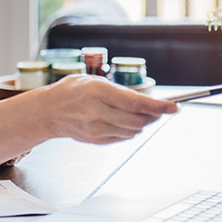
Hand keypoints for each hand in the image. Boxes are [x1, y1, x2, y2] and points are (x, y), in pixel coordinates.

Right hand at [38, 74, 177, 143]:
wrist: (48, 111)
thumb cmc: (71, 92)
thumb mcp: (93, 81)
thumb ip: (119, 91)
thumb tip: (146, 102)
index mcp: (97, 92)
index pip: (135, 103)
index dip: (158, 106)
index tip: (173, 107)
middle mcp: (96, 112)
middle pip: (137, 120)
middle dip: (152, 116)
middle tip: (156, 109)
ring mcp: (95, 129)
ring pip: (132, 131)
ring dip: (140, 123)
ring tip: (133, 113)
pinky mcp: (96, 140)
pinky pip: (123, 138)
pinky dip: (128, 130)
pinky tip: (119, 120)